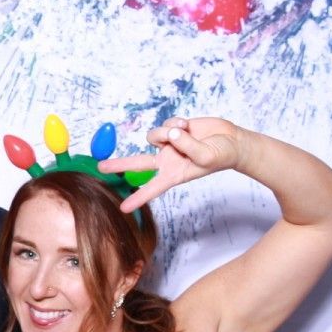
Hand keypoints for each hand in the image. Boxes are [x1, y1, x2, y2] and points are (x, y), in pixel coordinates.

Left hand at [98, 116, 241, 212]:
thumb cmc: (221, 155)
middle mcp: (167, 161)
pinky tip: (188, 126)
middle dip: (119, 165)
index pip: (152, 188)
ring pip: (153, 135)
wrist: (231, 140)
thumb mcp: (206, 157)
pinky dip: (177, 123)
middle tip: (100, 168)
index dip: (138, 198)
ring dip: (167, 133)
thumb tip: (170, 133)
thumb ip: (187, 146)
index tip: (123, 209)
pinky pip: (166, 124)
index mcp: (174, 174)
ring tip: (185, 133)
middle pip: (137, 163)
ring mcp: (168, 144)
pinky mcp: (172, 129)